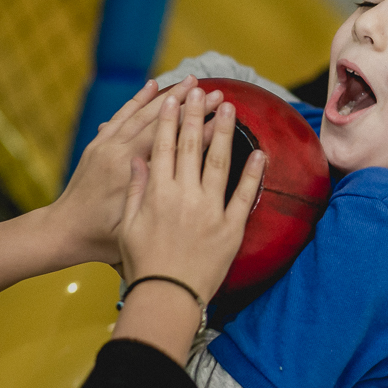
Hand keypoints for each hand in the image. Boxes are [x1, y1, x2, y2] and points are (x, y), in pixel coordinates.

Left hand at [50, 75, 223, 269]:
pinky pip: (122, 115)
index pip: (170, 142)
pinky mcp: (98, 144)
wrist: (62, 231)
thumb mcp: (133, 225)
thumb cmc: (101, 237)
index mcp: (129, 173)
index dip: (197, 127)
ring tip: (191, 80)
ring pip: (141, 112)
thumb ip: (155, 199)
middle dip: (189, 104)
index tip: (220, 113)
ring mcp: (106, 145)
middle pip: (159, 121)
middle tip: (214, 91)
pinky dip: (138, 99)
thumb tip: (188, 179)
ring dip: (167, 95)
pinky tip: (152, 85)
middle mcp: (117, 152)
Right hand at [118, 87, 265, 301]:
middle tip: (202, 91)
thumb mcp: (127, 225)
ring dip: (223, 132)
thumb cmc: (143, 263)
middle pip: (191, 147)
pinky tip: (259, 153)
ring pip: (219, 162)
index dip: (169, 121)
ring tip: (229, 108)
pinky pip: (245, 195)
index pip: (163, 147)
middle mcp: (183, 196)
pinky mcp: (230, 228)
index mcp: (157, 194)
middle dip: (195, 116)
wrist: (167, 296)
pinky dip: (253, 173)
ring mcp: (209, 210)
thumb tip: (138, 160)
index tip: (173, 99)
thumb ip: (135, 190)